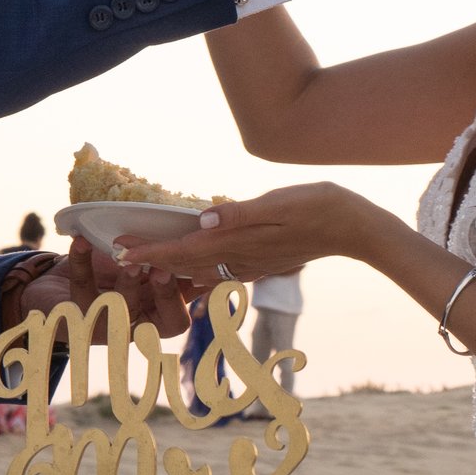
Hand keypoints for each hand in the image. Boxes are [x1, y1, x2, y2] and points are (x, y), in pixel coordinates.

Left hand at [20, 237, 198, 339]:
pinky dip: (82, 261)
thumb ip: (170, 267)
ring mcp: (105, 324)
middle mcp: (134, 326)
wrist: (55, 287)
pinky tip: (81, 241)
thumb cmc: (106, 276)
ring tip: (126, 256)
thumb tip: (211, 246)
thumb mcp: (140, 273)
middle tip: (164, 268)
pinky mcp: (74, 314)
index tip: (196, 269)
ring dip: (126, 282)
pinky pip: (81, 287)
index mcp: (155, 317)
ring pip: (122, 309)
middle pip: (162, 321)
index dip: (189, 297)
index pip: (180, 317)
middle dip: (166, 294)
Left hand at [113, 183, 387, 280]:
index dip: (151, 252)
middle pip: (187, 265)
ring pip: (202, 271)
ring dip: (173, 268)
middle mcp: (242, 258)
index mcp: (241, 242)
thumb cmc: (320, 207)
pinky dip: (199, 269)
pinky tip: (194, 269)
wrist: (356, 228)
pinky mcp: (264, 260)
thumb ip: (240, 213)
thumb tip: (201, 220)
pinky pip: (221, 270)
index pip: (184, 251)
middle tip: (119, 258)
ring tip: (148, 263)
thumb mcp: (280, 203)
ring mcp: (254, 263)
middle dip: (153, 263)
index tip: (120, 252)